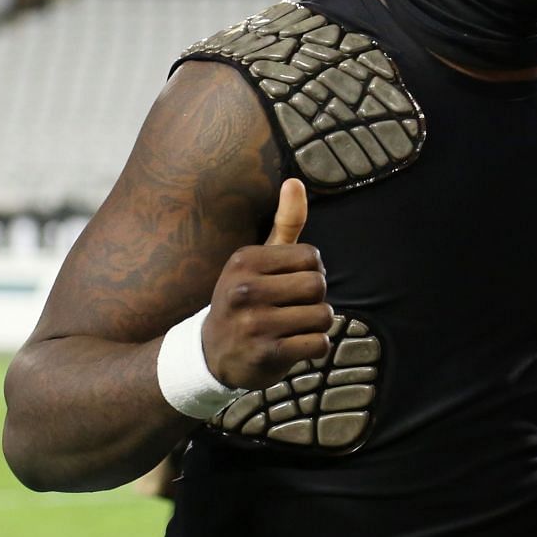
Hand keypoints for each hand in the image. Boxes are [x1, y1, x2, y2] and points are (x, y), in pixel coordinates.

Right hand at [202, 178, 333, 389]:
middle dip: (316, 299)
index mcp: (244, 260)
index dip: (311, 272)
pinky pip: (319, 344)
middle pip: (318, 285)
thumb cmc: (246, 300)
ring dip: (316, 325)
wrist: (212, 355)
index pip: (312, 256)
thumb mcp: (257, 261)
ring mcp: (254, 324)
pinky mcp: (266, 354)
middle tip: (292, 308)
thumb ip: (284, 222)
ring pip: (324, 315)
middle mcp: (245, 289)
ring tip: (292, 328)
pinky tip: (293, 346)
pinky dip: (315, 347)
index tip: (290, 284)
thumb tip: (295, 181)